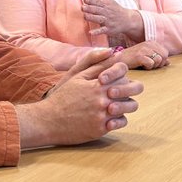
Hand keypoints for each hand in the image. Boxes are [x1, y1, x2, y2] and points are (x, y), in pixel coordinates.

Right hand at [16, 49, 142, 147]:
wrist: (48, 120)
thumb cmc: (63, 97)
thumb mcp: (77, 76)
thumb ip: (97, 64)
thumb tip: (116, 52)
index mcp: (98, 83)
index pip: (123, 72)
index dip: (123, 73)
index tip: (116, 77)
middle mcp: (103, 98)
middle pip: (133, 88)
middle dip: (132, 87)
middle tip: (123, 90)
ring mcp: (103, 114)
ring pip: (131, 106)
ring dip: (128, 104)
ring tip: (118, 104)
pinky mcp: (101, 129)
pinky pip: (122, 122)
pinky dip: (120, 119)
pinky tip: (111, 117)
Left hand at [83, 0, 144, 41]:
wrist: (127, 19)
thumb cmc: (114, 8)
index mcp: (106, 4)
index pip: (97, 1)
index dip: (91, 0)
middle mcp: (107, 12)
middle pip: (97, 10)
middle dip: (90, 8)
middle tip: (83, 7)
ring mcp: (108, 21)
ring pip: (99, 19)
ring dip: (92, 18)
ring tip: (85, 16)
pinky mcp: (108, 29)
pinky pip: (102, 30)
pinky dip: (97, 32)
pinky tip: (90, 33)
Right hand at [115, 40, 169, 69]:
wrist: (117, 60)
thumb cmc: (132, 60)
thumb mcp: (147, 57)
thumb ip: (158, 58)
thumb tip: (169, 62)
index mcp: (152, 42)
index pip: (166, 52)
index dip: (161, 61)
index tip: (152, 63)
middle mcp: (149, 44)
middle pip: (164, 56)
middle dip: (159, 64)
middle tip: (149, 65)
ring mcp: (144, 49)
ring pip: (159, 60)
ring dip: (153, 66)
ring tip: (144, 65)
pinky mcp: (139, 55)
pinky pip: (151, 64)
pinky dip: (147, 68)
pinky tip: (141, 66)